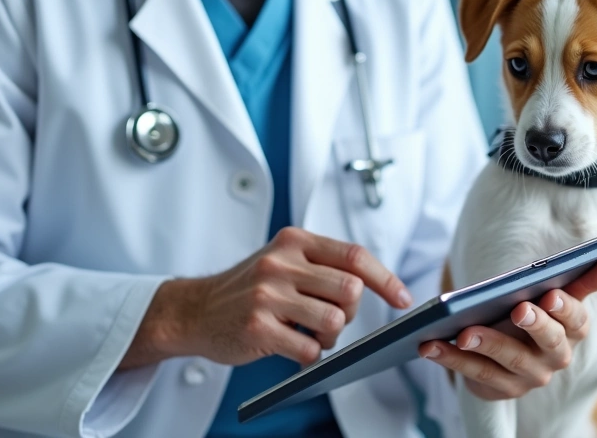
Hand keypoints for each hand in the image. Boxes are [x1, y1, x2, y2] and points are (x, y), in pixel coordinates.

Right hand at [119, 228, 411, 369]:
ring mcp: (267, 295)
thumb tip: (375, 284)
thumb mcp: (281, 260)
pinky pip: (308, 349)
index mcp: (293, 240)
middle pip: (349, 290)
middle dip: (349, 312)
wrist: (193, 310)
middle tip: (331, 319)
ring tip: (309, 333)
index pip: (354, 255)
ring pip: (333, 321)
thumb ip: (321, 265)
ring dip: (329, 336)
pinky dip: (308, 355)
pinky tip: (292, 347)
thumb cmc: (247, 288)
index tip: (402, 298)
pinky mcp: (256, 327)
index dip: (385, 279)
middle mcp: (280, 263)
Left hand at [418, 258, 596, 399]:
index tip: (551, 294)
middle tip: (518, 309)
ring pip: (509, 360)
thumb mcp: (547, 292)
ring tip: (463, 332)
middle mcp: (556, 356)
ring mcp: (530, 377)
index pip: (577, 319)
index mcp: (571, 329)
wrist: (502, 346)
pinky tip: (430, 345)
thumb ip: (577, 278)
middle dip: (535, 325)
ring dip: (486, 344)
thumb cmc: (527, 308)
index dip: (566, 308)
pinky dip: (452, 359)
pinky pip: (476, 375)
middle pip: (550, 342)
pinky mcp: (503, 390)